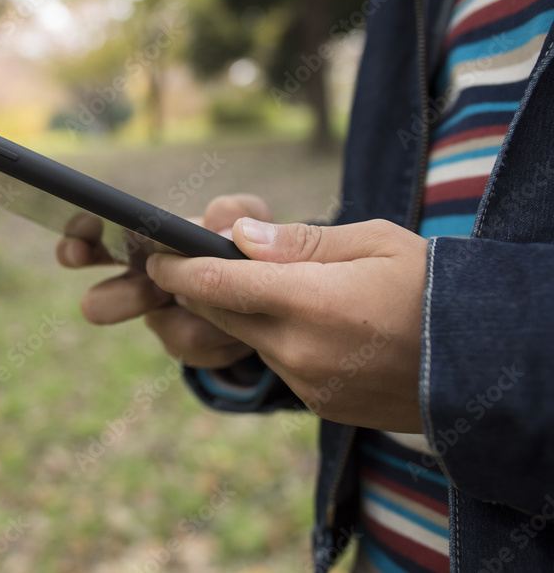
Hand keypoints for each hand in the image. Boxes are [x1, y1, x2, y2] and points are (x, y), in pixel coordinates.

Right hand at [56, 194, 271, 368]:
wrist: (271, 295)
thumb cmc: (243, 244)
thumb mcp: (247, 216)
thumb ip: (235, 208)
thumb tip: (217, 225)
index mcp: (140, 241)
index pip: (89, 238)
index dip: (75, 242)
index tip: (78, 248)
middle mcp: (140, 283)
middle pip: (99, 302)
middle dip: (121, 300)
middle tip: (155, 291)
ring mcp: (161, 318)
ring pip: (162, 327)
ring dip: (197, 313)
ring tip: (229, 298)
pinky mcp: (186, 348)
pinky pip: (196, 348)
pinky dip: (226, 334)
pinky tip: (243, 323)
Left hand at [145, 217, 428, 432]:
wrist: (483, 362)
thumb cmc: (431, 286)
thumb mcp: (373, 243)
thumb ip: (299, 242)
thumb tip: (237, 236)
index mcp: (310, 302)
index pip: (217, 284)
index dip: (178, 270)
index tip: (156, 259)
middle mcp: (299, 349)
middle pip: (222, 315)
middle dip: (200, 290)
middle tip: (188, 267)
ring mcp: (307, 382)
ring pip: (248, 340)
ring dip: (242, 315)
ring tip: (266, 288)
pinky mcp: (318, 403)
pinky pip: (278, 364)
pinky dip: (275, 340)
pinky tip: (303, 322)